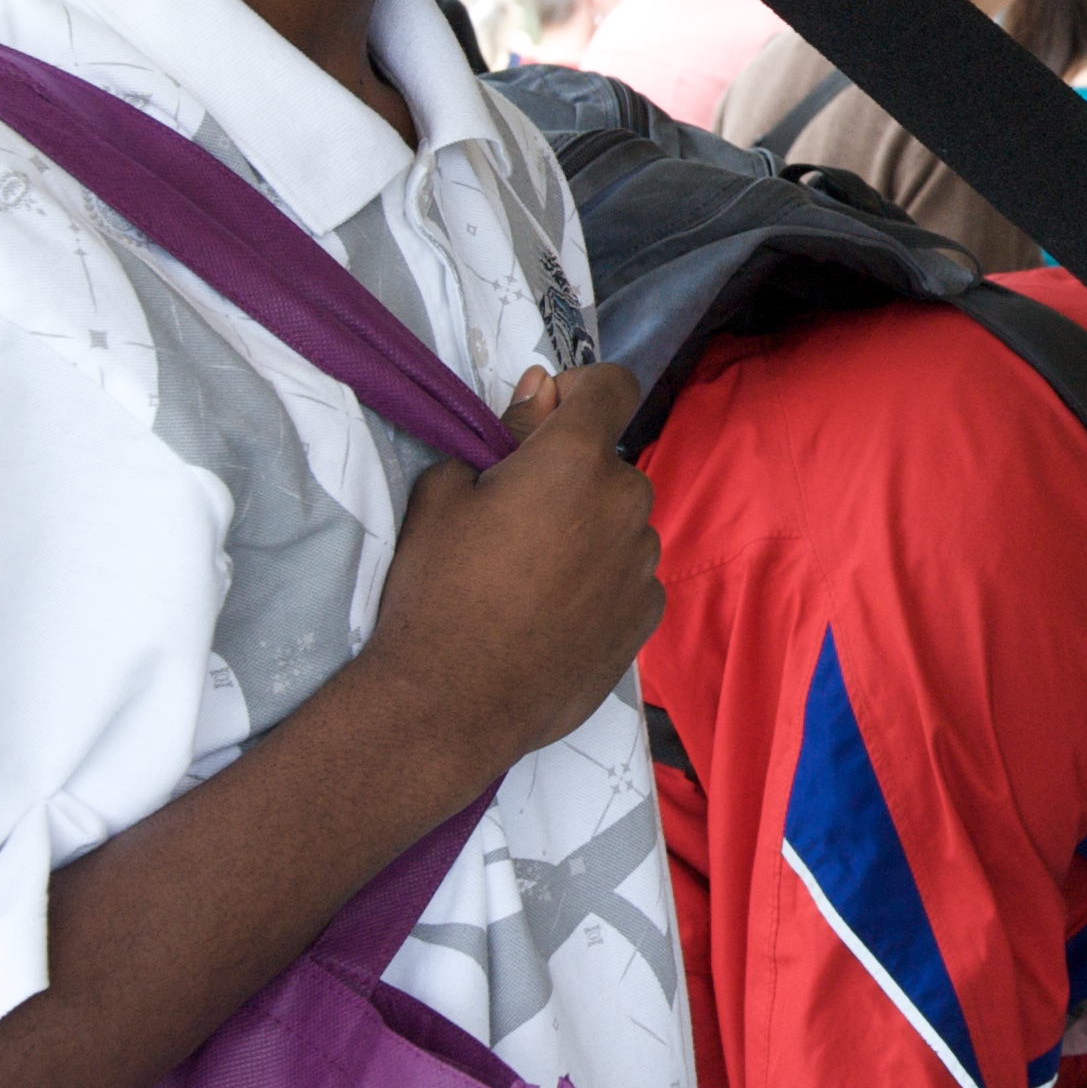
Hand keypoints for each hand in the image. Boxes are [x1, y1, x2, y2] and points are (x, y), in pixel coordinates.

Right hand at [348, 363, 664, 793]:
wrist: (452, 702)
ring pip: (621, 524)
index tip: (546, 419)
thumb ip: (506, 433)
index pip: (613, 385)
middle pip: (610, 466)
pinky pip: (630, 577)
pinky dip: (602, 582)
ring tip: (531, 579)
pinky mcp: (647, 616)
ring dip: (590, 532)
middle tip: (516, 519)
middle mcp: (626, 502)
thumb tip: (542, 392)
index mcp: (578, 458)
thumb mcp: (445, 492)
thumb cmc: (438, 588)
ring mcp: (643, 563)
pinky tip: (555, 615)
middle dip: (572, 477)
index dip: (580, 391)